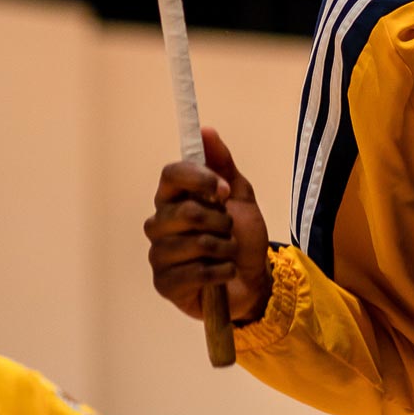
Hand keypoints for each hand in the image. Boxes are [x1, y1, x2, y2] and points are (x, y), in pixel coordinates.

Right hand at [144, 126, 271, 325]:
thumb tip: (205, 130)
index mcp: (174, 197)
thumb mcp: (239, 194)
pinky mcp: (164, 284)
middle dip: (220, 222)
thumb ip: (222, 164)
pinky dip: (220, 272)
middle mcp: (160, 224)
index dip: (200, 179)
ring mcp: (159, 255)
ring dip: (224, 248)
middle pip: (185, 211)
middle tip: (229, 230)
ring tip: (228, 252)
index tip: (224, 191)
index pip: (170, 174)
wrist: (254, 278)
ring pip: (194, 243)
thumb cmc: (242, 235)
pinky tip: (224, 272)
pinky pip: (194, 272)